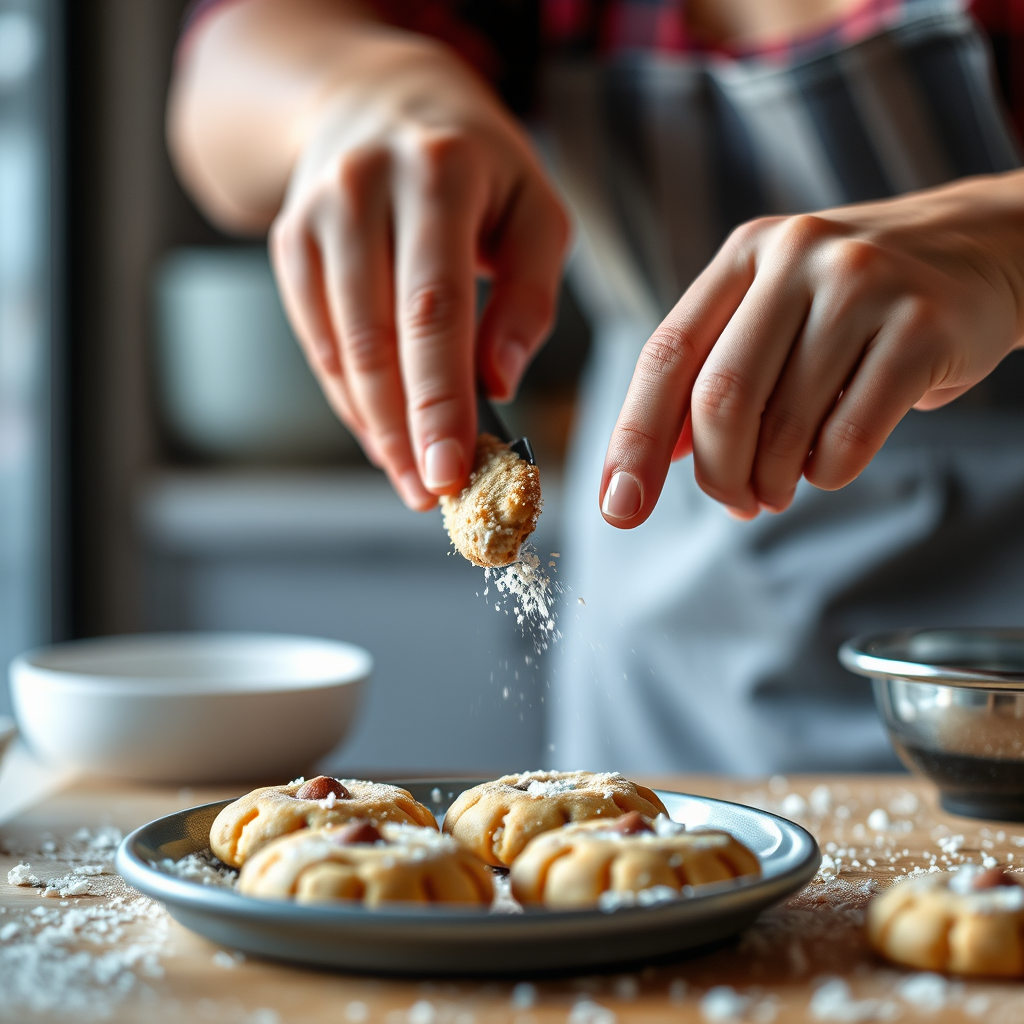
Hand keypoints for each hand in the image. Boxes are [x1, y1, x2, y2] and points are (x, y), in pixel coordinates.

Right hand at [269, 27, 567, 509]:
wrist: (381, 102)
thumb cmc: (477, 170)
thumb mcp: (535, 210)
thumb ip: (531, 295)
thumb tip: (497, 382)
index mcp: (438, 172)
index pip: (435, 306)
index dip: (441, 398)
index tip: (453, 469)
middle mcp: (364, 187)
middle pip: (378, 335)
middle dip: (404, 428)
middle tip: (432, 494)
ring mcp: (316, 214)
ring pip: (340, 346)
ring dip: (375, 426)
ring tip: (411, 481)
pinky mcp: (289, 243)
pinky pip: (317, 340)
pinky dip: (350, 397)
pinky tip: (381, 436)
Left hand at [600, 172, 1023, 525]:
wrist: (979, 250)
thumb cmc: (853, 301)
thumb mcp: (771, 312)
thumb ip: (709, 372)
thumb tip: (650, 458)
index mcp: (742, 255)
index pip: (665, 356)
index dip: (633, 440)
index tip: (619, 508)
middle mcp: (795, 256)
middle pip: (720, 398)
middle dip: (717, 474)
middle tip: (735, 504)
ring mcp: (861, 285)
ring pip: (783, 426)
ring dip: (772, 482)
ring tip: (779, 487)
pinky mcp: (921, 326)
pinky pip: (848, 437)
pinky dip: (827, 474)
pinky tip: (828, 466)